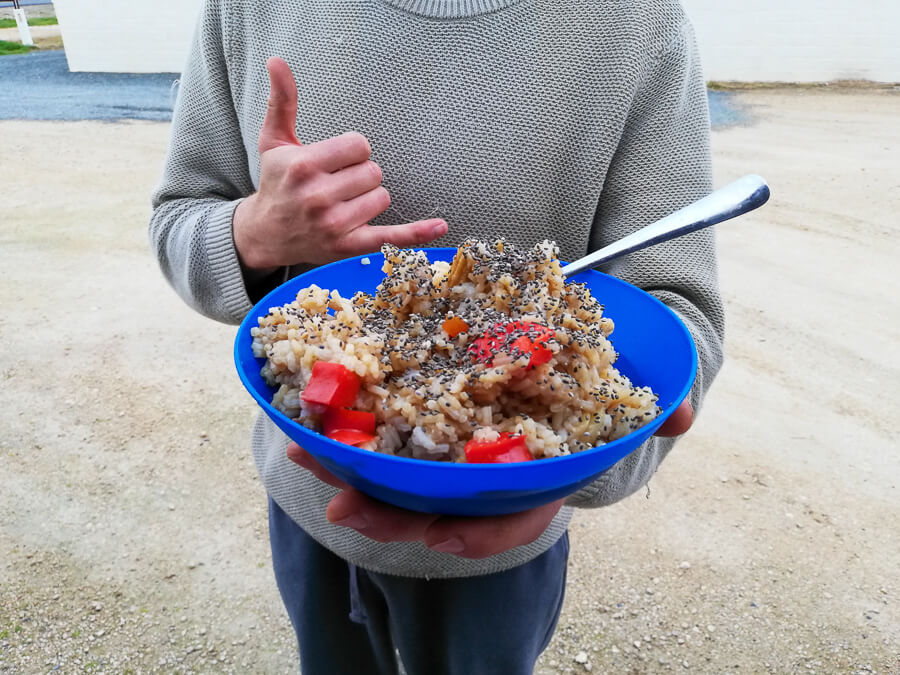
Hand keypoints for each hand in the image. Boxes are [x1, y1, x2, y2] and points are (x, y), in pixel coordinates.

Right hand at [233, 56, 447, 270]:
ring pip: (382, 198)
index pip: (359, 146)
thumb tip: (277, 61)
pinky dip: (416, 233)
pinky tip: (439, 226)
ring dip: (369, 198)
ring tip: (342, 204)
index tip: (335, 161)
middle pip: (373, 172)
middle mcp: (317, 196)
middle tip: (336, 184)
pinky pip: (390, 237)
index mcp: (303, 165)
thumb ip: (282, 101)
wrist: (265, 233)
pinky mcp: (347, 246)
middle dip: (360, 175)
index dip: (352, 151)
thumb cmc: (276, 183)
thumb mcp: (273, 141)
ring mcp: (333, 224)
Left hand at [284, 404, 691, 556]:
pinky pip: (390, 424)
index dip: (481, 532)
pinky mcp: (433, 408)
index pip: (515, 515)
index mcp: (540, 471)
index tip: (443, 534)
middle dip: (392, 511)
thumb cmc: (604, 383)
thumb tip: (678, 415)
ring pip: (405, 470)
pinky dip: (354, 423)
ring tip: (306, 452)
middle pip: (442, 504)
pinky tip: (314, 411)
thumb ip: (657, 405)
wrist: (577, 353)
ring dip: (354, 467)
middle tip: (345, 506)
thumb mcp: (633, 392)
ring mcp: (459, 443)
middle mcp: (493, 468)